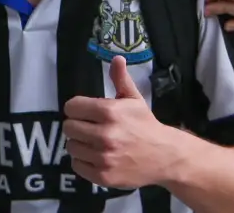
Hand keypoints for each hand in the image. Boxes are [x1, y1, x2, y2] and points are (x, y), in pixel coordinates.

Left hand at [62, 56, 176, 189]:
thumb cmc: (145, 125)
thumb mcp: (134, 99)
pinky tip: (96, 157)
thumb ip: (120, 79)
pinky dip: (83, 161)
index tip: (84, 112)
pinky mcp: (103, 176)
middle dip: (77, 126)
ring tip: (93, 143)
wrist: (165, 156)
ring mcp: (103, 157)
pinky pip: (77, 166)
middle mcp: (104, 135)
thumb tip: (117, 58)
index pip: (71, 107)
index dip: (76, 108)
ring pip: (71, 147)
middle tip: (89, 128)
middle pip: (68, 127)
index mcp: (109, 112)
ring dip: (80, 144)